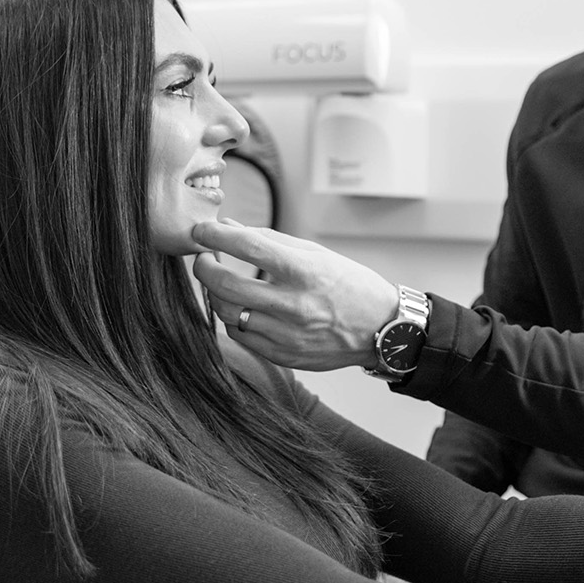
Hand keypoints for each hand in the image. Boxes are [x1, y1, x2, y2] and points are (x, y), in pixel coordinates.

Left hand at [189, 220, 400, 371]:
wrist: (382, 330)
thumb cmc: (350, 285)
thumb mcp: (315, 253)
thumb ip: (269, 240)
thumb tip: (228, 227)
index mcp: (304, 272)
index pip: (248, 246)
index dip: (216, 236)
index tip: (201, 231)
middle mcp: (293, 305)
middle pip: (226, 285)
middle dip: (205, 267)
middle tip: (202, 257)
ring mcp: (287, 334)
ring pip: (228, 314)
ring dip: (215, 294)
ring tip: (219, 282)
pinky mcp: (283, 355)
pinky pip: (241, 336)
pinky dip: (234, 319)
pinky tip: (241, 307)